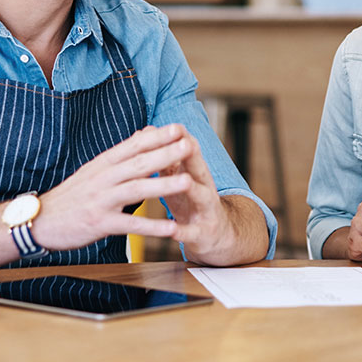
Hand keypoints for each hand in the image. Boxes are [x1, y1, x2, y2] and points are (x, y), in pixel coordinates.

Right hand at [34, 124, 195, 250]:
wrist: (40, 220)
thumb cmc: (72, 195)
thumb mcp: (94, 170)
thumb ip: (121, 154)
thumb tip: (145, 133)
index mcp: (104, 164)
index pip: (133, 145)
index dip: (156, 137)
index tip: (178, 128)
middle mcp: (103, 178)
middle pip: (138, 163)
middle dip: (165, 153)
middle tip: (189, 144)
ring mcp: (101, 200)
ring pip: (136, 189)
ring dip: (163, 185)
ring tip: (187, 181)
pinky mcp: (99, 223)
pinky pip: (129, 225)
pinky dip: (151, 227)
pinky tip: (171, 228)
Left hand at [160, 129, 265, 264]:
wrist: (215, 235)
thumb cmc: (190, 202)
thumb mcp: (177, 178)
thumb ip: (164, 158)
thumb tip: (147, 132)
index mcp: (196, 172)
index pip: (190, 150)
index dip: (181, 138)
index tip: (170, 125)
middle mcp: (204, 187)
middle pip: (199, 168)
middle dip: (192, 156)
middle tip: (185, 143)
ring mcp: (206, 210)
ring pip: (201, 196)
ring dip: (193, 188)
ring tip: (184, 181)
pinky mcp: (202, 233)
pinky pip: (193, 232)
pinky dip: (183, 232)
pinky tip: (173, 231)